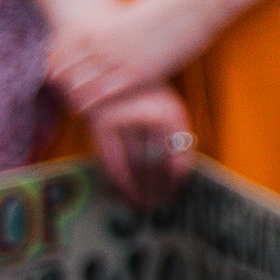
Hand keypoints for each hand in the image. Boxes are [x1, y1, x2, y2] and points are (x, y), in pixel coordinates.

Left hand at [45, 0, 201, 124]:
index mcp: (98, 28)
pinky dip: (93, 104)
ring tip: (72, 106)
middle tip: (60, 95)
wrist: (193, 5)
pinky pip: (105, 94)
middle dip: (62, 83)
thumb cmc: (168, 8)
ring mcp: (118, 60)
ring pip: (81, 85)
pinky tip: (89, 111)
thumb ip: (114, 28)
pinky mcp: (137, 73)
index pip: (63, 50)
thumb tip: (112, 33)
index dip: (56, 64)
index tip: (52, 74)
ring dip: (74, 97)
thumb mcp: (130, 16)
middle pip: (68, 70)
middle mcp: (102, 45)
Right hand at [84, 86, 192, 206]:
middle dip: (157, 186)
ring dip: (139, 187)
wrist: (114, 76)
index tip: (175, 190)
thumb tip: (179, 174)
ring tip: (143, 202)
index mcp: (170, 113)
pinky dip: (119, 179)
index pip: (177, 153)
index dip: (176, 176)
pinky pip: (111, 160)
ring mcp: (123, 120)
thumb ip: (178, 140)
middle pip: (156, 161)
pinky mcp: (100, 126)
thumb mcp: (171, 112)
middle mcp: (147, 116)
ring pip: (133, 164)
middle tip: (158, 203)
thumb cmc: (148, 98)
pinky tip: (124, 192)